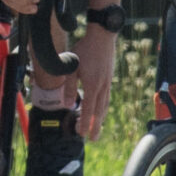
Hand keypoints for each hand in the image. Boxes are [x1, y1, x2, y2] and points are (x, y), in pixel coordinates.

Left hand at [74, 24, 119, 140]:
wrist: (102, 36)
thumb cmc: (84, 49)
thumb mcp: (71, 67)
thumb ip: (68, 86)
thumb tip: (66, 104)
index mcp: (92, 85)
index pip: (88, 110)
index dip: (85, 123)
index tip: (82, 134)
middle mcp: (102, 87)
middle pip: (99, 112)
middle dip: (95, 126)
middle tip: (93, 139)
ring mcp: (107, 83)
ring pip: (104, 105)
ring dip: (100, 119)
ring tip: (97, 128)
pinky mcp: (109, 78)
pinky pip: (106, 98)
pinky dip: (103, 107)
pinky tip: (101, 110)